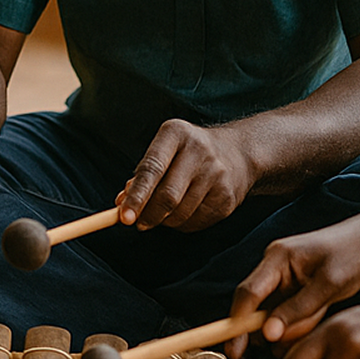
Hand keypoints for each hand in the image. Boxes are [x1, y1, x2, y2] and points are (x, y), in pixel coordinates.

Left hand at [118, 119, 256, 230]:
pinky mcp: (228, 198)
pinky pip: (196, 222)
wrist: (238, 153)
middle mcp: (200, 151)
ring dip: (165, 221)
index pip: (152, 168)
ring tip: (163, 213)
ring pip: (181, 214)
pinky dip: (182, 224)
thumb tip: (121, 203)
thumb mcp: (165, 150)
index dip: (137, 196)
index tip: (124, 217)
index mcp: (177, 133)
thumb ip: (143, 174)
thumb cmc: (188, 153)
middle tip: (138, 224)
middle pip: (168, 196)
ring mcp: (218, 175)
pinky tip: (182, 213)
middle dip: (149, 215)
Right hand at [228, 225, 359, 358]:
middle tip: (241, 356)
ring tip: (320, 315)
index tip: (235, 349)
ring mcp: (281, 278)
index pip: (249, 292)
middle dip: (258, 330)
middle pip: (254, 305)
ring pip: (272, 314)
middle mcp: (273, 267)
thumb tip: (268, 334)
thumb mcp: (330, 284)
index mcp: (278, 257)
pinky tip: (319, 315)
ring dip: (292, 327)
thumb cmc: (352, 255)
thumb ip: (298, 309)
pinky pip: (287, 314)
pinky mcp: (291, 289)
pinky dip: (299, 323)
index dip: (238, 322)